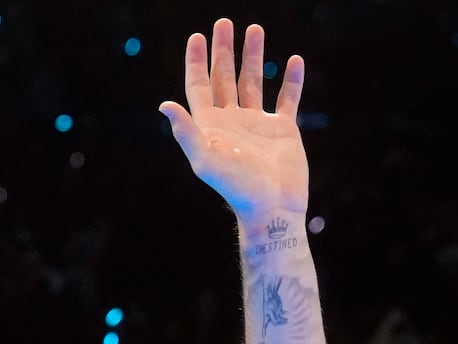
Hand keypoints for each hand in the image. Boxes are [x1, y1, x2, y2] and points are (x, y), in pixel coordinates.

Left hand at [159, 19, 308, 218]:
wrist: (271, 207)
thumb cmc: (236, 186)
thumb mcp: (205, 158)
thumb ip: (186, 130)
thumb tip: (164, 104)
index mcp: (210, 125)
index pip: (198, 86)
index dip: (196, 61)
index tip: (197, 36)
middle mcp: (231, 121)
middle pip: (224, 77)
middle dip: (223, 50)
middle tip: (224, 22)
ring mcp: (257, 124)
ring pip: (253, 82)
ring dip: (253, 56)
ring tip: (255, 29)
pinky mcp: (283, 130)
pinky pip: (288, 99)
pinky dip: (291, 80)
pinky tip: (293, 61)